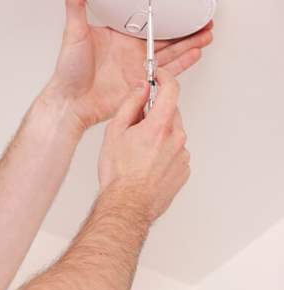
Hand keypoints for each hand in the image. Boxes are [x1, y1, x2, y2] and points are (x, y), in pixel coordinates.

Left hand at [44, 0, 213, 129]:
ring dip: (189, 44)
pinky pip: (167, 73)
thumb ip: (76, 9)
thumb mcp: (73, 34)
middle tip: (202, 20)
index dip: (164, 17)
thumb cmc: (68, 72)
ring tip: (206, 34)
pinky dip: (182, 63)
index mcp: (118, 38)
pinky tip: (195, 54)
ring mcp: (137, 69)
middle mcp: (130, 52)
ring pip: (170, 53)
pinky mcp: (142, 85)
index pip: (147, 24)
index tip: (180, 9)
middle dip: (185, 30)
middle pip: (164, 38)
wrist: (71, 102)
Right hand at [97, 68, 189, 220]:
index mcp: (159, 126)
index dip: (163, 78)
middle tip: (134, 125)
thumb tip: (140, 89)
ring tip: (137, 152)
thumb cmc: (118, 174)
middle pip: (170, 113)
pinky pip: (175, 152)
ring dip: (158, 135)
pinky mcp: (184, 170)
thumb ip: (130, 104)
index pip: (171, 90)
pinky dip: (163, 152)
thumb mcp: (114, 132)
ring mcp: (183, 155)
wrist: (127, 205)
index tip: (157, 76)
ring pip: (172, 134)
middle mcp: (177, 138)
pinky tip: (146, 163)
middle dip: (154, 113)